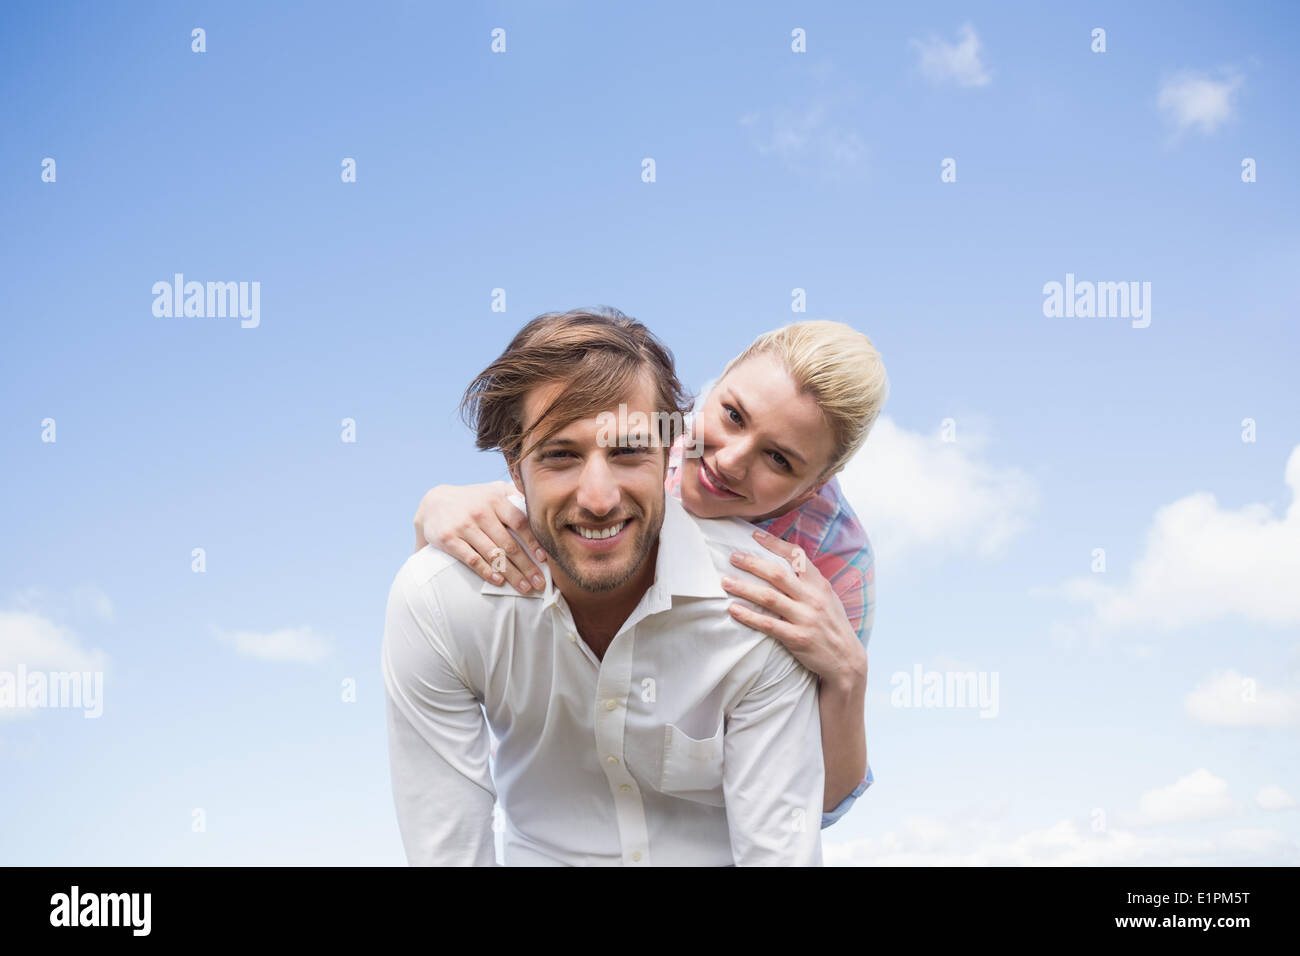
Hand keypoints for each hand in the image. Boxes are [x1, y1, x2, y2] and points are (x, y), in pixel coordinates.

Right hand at [414, 481, 547, 593]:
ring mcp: (464, 526)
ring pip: (493, 554)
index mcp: (496, 499)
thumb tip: (541, 506)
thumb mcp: (493, 490)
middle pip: (509, 544)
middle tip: (539, 583)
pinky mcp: (449, 539)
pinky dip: (486, 572)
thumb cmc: (473, 500)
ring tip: (524, 588)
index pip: (520, 522)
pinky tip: (499, 581)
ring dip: (511, 574)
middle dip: (527, 566)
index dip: (533, 542)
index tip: (544, 560)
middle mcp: (481, 512)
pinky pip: (472, 559)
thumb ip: (515, 495)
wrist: (434, 503)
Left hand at [721, 529, 866, 692]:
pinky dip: (749, 616)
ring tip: (725, 582)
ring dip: (744, 588)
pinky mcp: (798, 639)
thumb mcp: (827, 597)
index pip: (796, 556)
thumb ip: (808, 582)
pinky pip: (768, 624)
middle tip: (732, 557)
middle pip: (778, 574)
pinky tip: (733, 610)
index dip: (774, 543)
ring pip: (769, 598)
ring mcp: (806, 618)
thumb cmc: (832, 625)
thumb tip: (784, 563)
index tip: (755, 535)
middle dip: (753, 563)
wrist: (847, 660)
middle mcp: (813, 598)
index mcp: (820, 585)